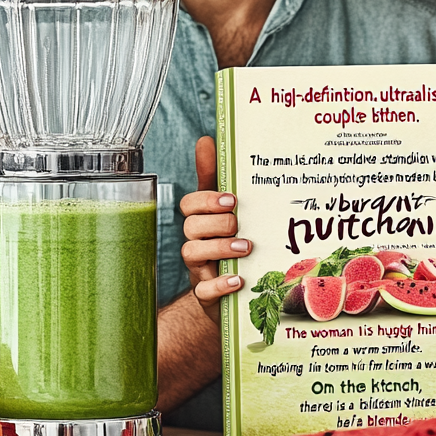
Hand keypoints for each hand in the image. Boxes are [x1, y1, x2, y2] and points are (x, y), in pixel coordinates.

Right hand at [180, 136, 250, 321]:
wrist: (232, 291)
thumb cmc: (229, 241)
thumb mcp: (225, 209)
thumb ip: (216, 178)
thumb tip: (206, 139)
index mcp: (201, 220)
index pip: (190, 204)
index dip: (207, 200)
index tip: (232, 199)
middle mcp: (196, 242)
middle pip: (190, 227)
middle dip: (215, 222)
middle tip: (239, 222)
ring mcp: (199, 269)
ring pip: (191, 254)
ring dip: (219, 248)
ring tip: (245, 247)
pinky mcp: (207, 296)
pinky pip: (203, 291)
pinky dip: (219, 285)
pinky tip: (238, 280)